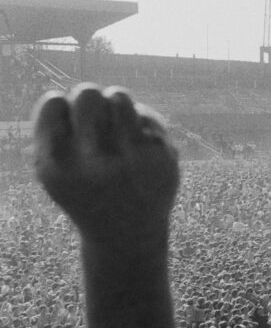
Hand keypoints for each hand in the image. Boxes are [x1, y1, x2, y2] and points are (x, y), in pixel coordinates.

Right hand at [33, 85, 178, 243]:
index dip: (61, 106)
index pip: (53, 103)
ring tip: (115, 121)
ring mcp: (132, 159)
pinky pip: (146, 115)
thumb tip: (75, 95)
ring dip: (116, 102)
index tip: (69, 124)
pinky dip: (139, 122)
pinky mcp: (161, 156)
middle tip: (95, 116)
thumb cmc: (84, 193)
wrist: (127, 233)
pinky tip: (137, 143)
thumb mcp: (55, 171)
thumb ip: (52, 132)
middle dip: (90, 98)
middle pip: (87, 94)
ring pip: (120, 96)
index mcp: (57, 165)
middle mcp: (94, 162)